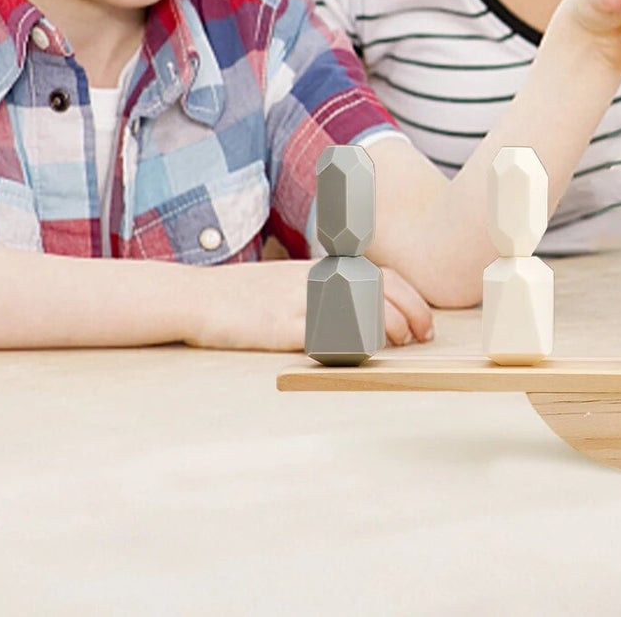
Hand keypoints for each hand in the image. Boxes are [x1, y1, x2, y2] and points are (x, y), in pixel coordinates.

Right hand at [185, 260, 435, 351]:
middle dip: (410, 312)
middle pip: (379, 288)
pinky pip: (325, 332)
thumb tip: (357, 309)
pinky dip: (348, 340)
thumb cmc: (242, 297)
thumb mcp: (289, 285)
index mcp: (320, 270)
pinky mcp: (281, 326)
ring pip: (360, 307)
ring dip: (387, 325)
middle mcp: (316, 281)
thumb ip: (322, 292)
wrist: (197, 298)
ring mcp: (299, 302)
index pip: (381, 275)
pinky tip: (360, 351)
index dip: (410, 298)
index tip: (423, 323)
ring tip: (399, 342)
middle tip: (423, 336)